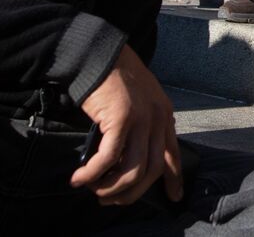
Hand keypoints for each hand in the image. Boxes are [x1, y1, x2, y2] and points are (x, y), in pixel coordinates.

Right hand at [70, 46, 182, 206]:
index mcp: (164, 115)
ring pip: (132, 171)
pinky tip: (79, 178)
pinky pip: (107, 159)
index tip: (174, 197)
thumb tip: (129, 157)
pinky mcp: (120, 120)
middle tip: (109, 199)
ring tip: (93, 189)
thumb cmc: (115, 77)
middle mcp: (157, 119)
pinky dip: (92, 174)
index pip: (173, 154)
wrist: (100, 54)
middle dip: (130, 192)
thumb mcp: (140, 101)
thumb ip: (142, 125)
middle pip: (151, 171)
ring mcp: (141, 120)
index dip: (174, 178)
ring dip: (110, 187)